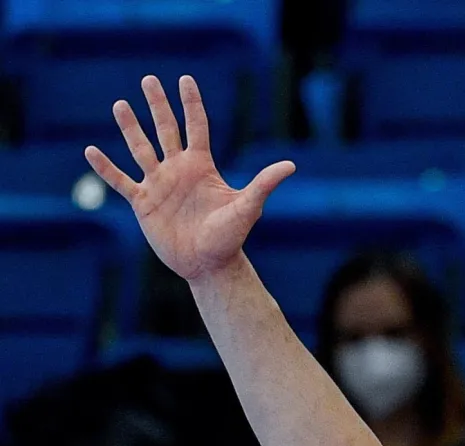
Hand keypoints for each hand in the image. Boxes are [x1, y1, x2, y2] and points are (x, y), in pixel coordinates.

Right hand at [84, 75, 295, 280]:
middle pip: (165, 130)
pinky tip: (91, 151)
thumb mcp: (247, 207)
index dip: (191, 104)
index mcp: (202, 166)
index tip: (186, 79)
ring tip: (120, 105)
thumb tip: (290, 165)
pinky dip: (106, 168)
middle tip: (149, 79)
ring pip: (140, 149)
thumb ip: (264, 184)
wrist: (208, 264)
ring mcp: (159, 185)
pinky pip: (121, 181)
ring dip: (130, 128)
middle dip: (158, 105)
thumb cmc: (230, 237)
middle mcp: (178, 170)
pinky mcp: (143, 203)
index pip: (196, 127)